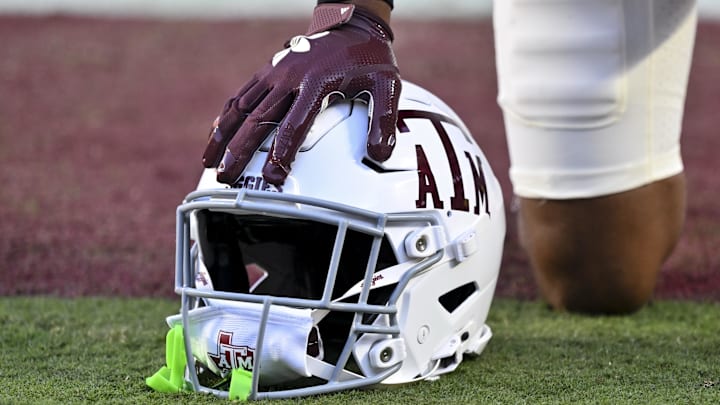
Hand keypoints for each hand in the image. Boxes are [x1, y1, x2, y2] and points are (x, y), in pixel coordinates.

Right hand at [202, 4, 400, 185]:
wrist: (353, 25)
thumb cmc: (370, 58)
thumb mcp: (387, 86)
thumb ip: (383, 121)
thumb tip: (380, 156)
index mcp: (317, 83)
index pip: (294, 125)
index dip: (280, 154)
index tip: (273, 179)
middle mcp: (289, 77)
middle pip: (259, 120)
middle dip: (240, 152)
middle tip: (227, 178)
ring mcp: (275, 73)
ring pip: (241, 107)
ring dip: (223, 136)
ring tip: (209, 163)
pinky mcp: (268, 71)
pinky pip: (241, 95)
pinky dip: (225, 116)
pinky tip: (216, 135)